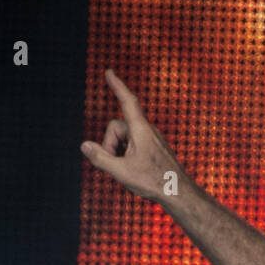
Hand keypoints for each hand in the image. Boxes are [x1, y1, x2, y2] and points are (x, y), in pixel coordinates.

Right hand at [81, 69, 186, 203]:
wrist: (179, 192)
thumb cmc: (154, 182)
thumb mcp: (121, 171)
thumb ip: (100, 158)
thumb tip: (84, 145)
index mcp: (140, 130)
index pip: (127, 101)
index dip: (117, 85)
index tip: (109, 72)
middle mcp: (147, 130)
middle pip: (116, 127)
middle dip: (109, 144)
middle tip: (115, 165)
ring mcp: (150, 139)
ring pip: (123, 138)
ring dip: (118, 152)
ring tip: (128, 170)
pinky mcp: (153, 148)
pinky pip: (132, 145)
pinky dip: (126, 155)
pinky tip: (134, 171)